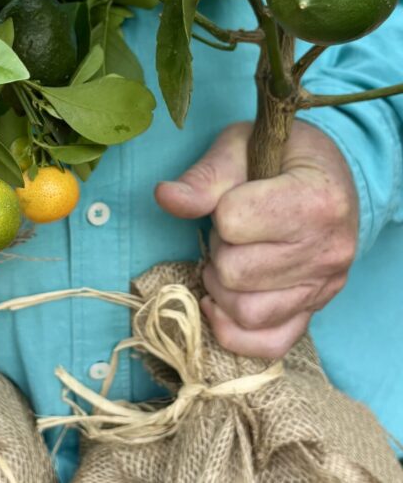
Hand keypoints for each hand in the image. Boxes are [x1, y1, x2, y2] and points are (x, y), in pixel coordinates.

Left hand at [155, 121, 357, 359]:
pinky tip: (221, 305)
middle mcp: (328, 251)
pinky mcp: (316, 310)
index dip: (221, 208)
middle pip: (235, 273)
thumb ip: (203, 177)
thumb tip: (164, 197)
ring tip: (230, 258)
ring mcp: (325, 286)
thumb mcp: (240, 147)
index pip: (233, 222)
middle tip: (231, 229)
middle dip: (219, 249)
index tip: (237, 195)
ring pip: (247, 313)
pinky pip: (271, 344)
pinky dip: (236, 332)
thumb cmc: (282, 155)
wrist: (329, 175)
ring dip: (222, 288)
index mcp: (316, 200)